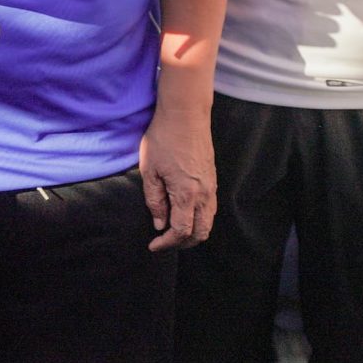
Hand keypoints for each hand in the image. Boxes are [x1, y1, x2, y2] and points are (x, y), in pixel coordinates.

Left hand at [139, 105, 216, 249]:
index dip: (167, 243)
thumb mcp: (149, 170)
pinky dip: (200, 220)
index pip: (181, 231)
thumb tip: (159, 224)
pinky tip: (185, 215)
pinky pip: (211, 210)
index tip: (153, 245)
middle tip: (163, 242)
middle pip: (200, 233)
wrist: (186, 116)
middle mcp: (204, 195)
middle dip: (182, 243)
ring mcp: (212, 188)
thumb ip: (155, 200)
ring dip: (193, 233)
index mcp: (187, 195)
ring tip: (173, 232)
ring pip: (208, 223)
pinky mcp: (213, 180)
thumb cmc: (163, 139)